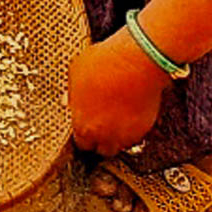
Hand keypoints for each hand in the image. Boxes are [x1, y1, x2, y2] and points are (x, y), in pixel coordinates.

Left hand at [68, 28, 169, 156]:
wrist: (135, 62)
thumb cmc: (105, 63)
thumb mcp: (76, 71)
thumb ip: (71, 93)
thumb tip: (67, 100)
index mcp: (82, 125)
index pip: (81, 142)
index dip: (84, 133)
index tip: (87, 125)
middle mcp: (103, 136)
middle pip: (101, 149)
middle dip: (101, 140)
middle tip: (102, 125)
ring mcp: (125, 134)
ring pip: (120, 145)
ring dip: (118, 137)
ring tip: (117, 121)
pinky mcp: (143, 129)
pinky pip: (136, 135)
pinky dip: (133, 128)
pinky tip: (130, 114)